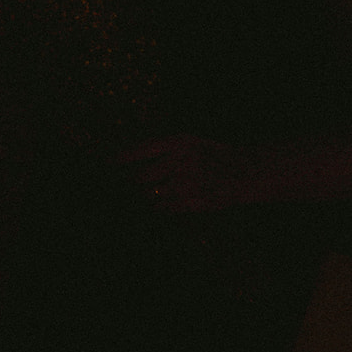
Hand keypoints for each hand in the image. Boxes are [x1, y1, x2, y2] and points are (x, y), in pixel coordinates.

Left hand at [117, 134, 247, 212]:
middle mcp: (181, 161)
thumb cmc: (215, 155)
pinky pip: (164, 209)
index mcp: (180, 142)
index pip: (142, 149)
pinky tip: (160, 205)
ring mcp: (186, 183)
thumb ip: (165, 150)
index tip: (106, 163)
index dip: (122, 157)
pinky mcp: (192, 202)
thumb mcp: (192, 142)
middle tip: (120, 188)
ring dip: (144, 198)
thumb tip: (131, 159)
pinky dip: (158, 208)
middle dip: (130, 184)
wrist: (245, 171)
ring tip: (138, 199)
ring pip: (150, 196)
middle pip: (141, 177)